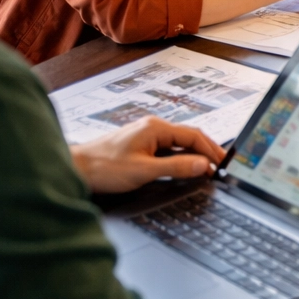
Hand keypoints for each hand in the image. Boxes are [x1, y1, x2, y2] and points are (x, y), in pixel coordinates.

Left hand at [69, 116, 225, 193]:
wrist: (75, 169)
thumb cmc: (104, 168)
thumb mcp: (144, 171)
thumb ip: (176, 167)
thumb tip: (202, 165)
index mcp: (156, 128)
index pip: (194, 135)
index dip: (212, 151)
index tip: (223, 164)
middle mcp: (153, 127)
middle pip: (189, 137)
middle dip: (207, 151)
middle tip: (221, 167)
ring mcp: (146, 135)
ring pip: (179, 142)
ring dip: (194, 154)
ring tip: (207, 168)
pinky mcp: (140, 144)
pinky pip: (168, 148)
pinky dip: (181, 157)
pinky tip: (184, 166)